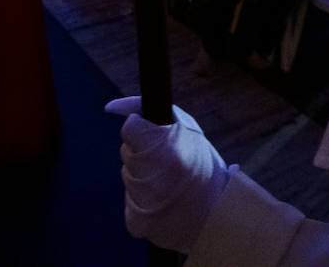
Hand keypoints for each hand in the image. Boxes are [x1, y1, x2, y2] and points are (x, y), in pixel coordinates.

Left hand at [104, 97, 229, 253]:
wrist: (218, 215)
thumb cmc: (204, 166)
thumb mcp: (188, 129)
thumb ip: (148, 113)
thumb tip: (110, 106)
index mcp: (165, 150)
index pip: (129, 128)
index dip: (143, 130)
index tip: (155, 136)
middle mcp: (150, 176)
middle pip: (128, 152)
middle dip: (143, 155)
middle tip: (168, 163)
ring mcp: (141, 202)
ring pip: (128, 176)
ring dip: (143, 177)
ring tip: (168, 184)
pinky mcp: (135, 222)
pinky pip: (130, 200)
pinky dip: (143, 200)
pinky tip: (163, 202)